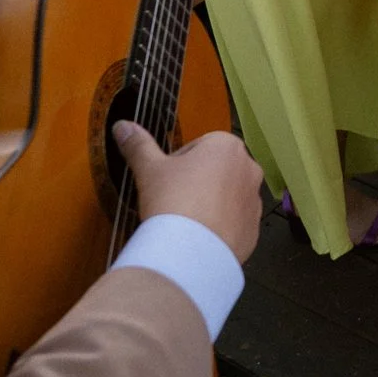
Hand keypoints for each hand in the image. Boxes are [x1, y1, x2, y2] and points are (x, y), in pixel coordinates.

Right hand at [115, 122, 263, 265]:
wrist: (189, 251)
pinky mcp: (254, 229)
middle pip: (216, 171)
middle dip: (197, 183)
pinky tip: (199, 238)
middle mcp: (249, 168)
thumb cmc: (172, 200)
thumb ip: (138, 145)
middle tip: (174, 201)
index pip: (198, 147)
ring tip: (186, 222)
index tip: (166, 182)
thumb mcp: (149, 170)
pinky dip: (219, 228)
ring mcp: (255, 200)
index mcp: (227, 146)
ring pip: (227, 197)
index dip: (178, 165)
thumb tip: (122, 126)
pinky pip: (234, 223)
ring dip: (210, 205)